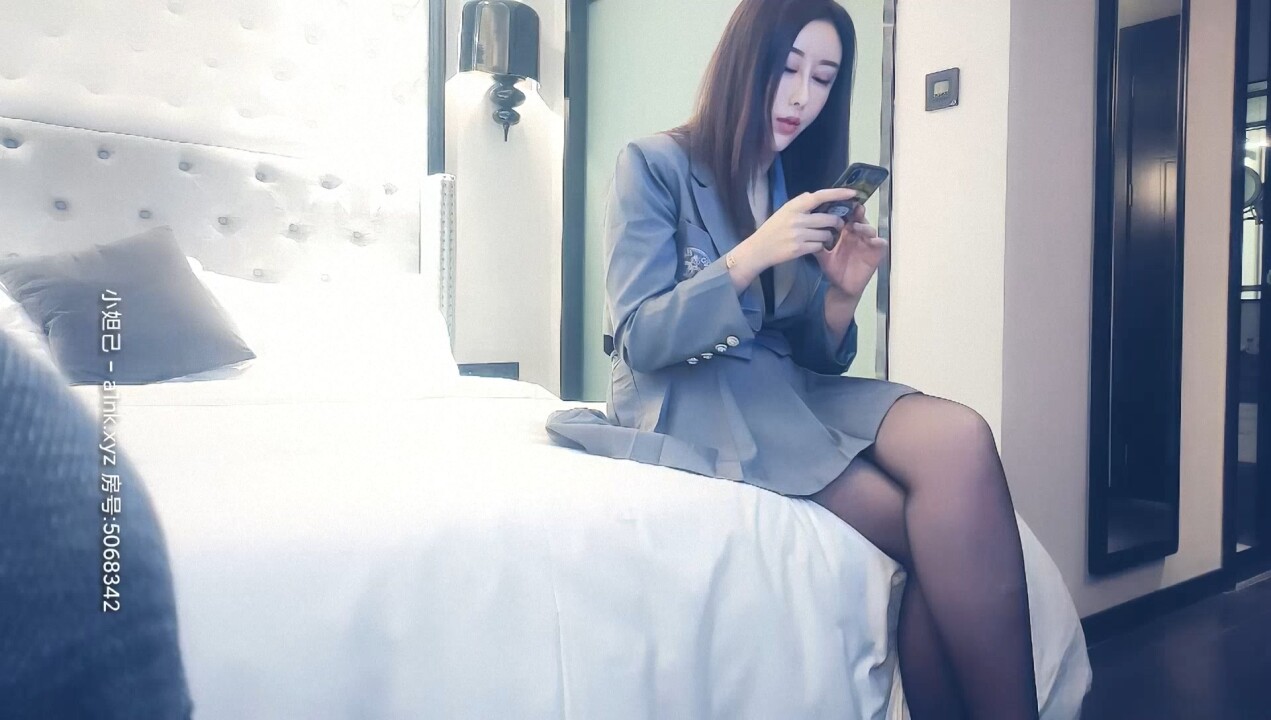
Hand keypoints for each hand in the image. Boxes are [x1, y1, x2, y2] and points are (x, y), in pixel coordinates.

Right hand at [732, 188, 856, 276]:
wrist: (758, 249)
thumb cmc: (772, 229)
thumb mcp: (783, 212)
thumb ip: (800, 205)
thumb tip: (815, 197)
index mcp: (793, 207)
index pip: (819, 196)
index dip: (837, 194)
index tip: (852, 193)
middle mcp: (796, 219)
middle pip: (828, 218)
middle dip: (838, 221)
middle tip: (839, 224)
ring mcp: (798, 235)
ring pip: (826, 234)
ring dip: (829, 236)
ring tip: (826, 236)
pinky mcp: (799, 249)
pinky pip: (819, 246)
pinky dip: (820, 246)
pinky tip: (815, 245)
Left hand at [814, 203, 887, 298]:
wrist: (841, 287)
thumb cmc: (833, 269)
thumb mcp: (823, 255)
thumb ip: (817, 244)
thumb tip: (806, 232)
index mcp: (845, 233)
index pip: (847, 217)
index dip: (845, 209)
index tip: (839, 202)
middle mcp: (857, 235)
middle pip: (860, 219)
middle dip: (857, 213)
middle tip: (853, 208)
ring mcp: (867, 243)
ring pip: (870, 230)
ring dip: (865, 227)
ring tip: (857, 226)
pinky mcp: (875, 253)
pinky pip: (880, 244)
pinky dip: (879, 241)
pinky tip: (874, 240)